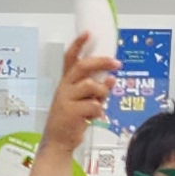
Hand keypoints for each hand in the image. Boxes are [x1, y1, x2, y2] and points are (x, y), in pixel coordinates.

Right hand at [36, 34, 113, 155]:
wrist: (58, 141)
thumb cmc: (71, 119)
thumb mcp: (83, 101)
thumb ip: (97, 89)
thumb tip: (111, 79)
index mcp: (67, 82)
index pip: (70, 58)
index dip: (78, 45)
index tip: (88, 33)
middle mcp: (65, 87)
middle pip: (83, 66)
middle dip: (101, 62)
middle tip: (116, 63)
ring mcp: (66, 99)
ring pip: (92, 86)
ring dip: (102, 93)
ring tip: (99, 103)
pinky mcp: (71, 112)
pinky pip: (94, 105)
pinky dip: (99, 111)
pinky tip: (94, 116)